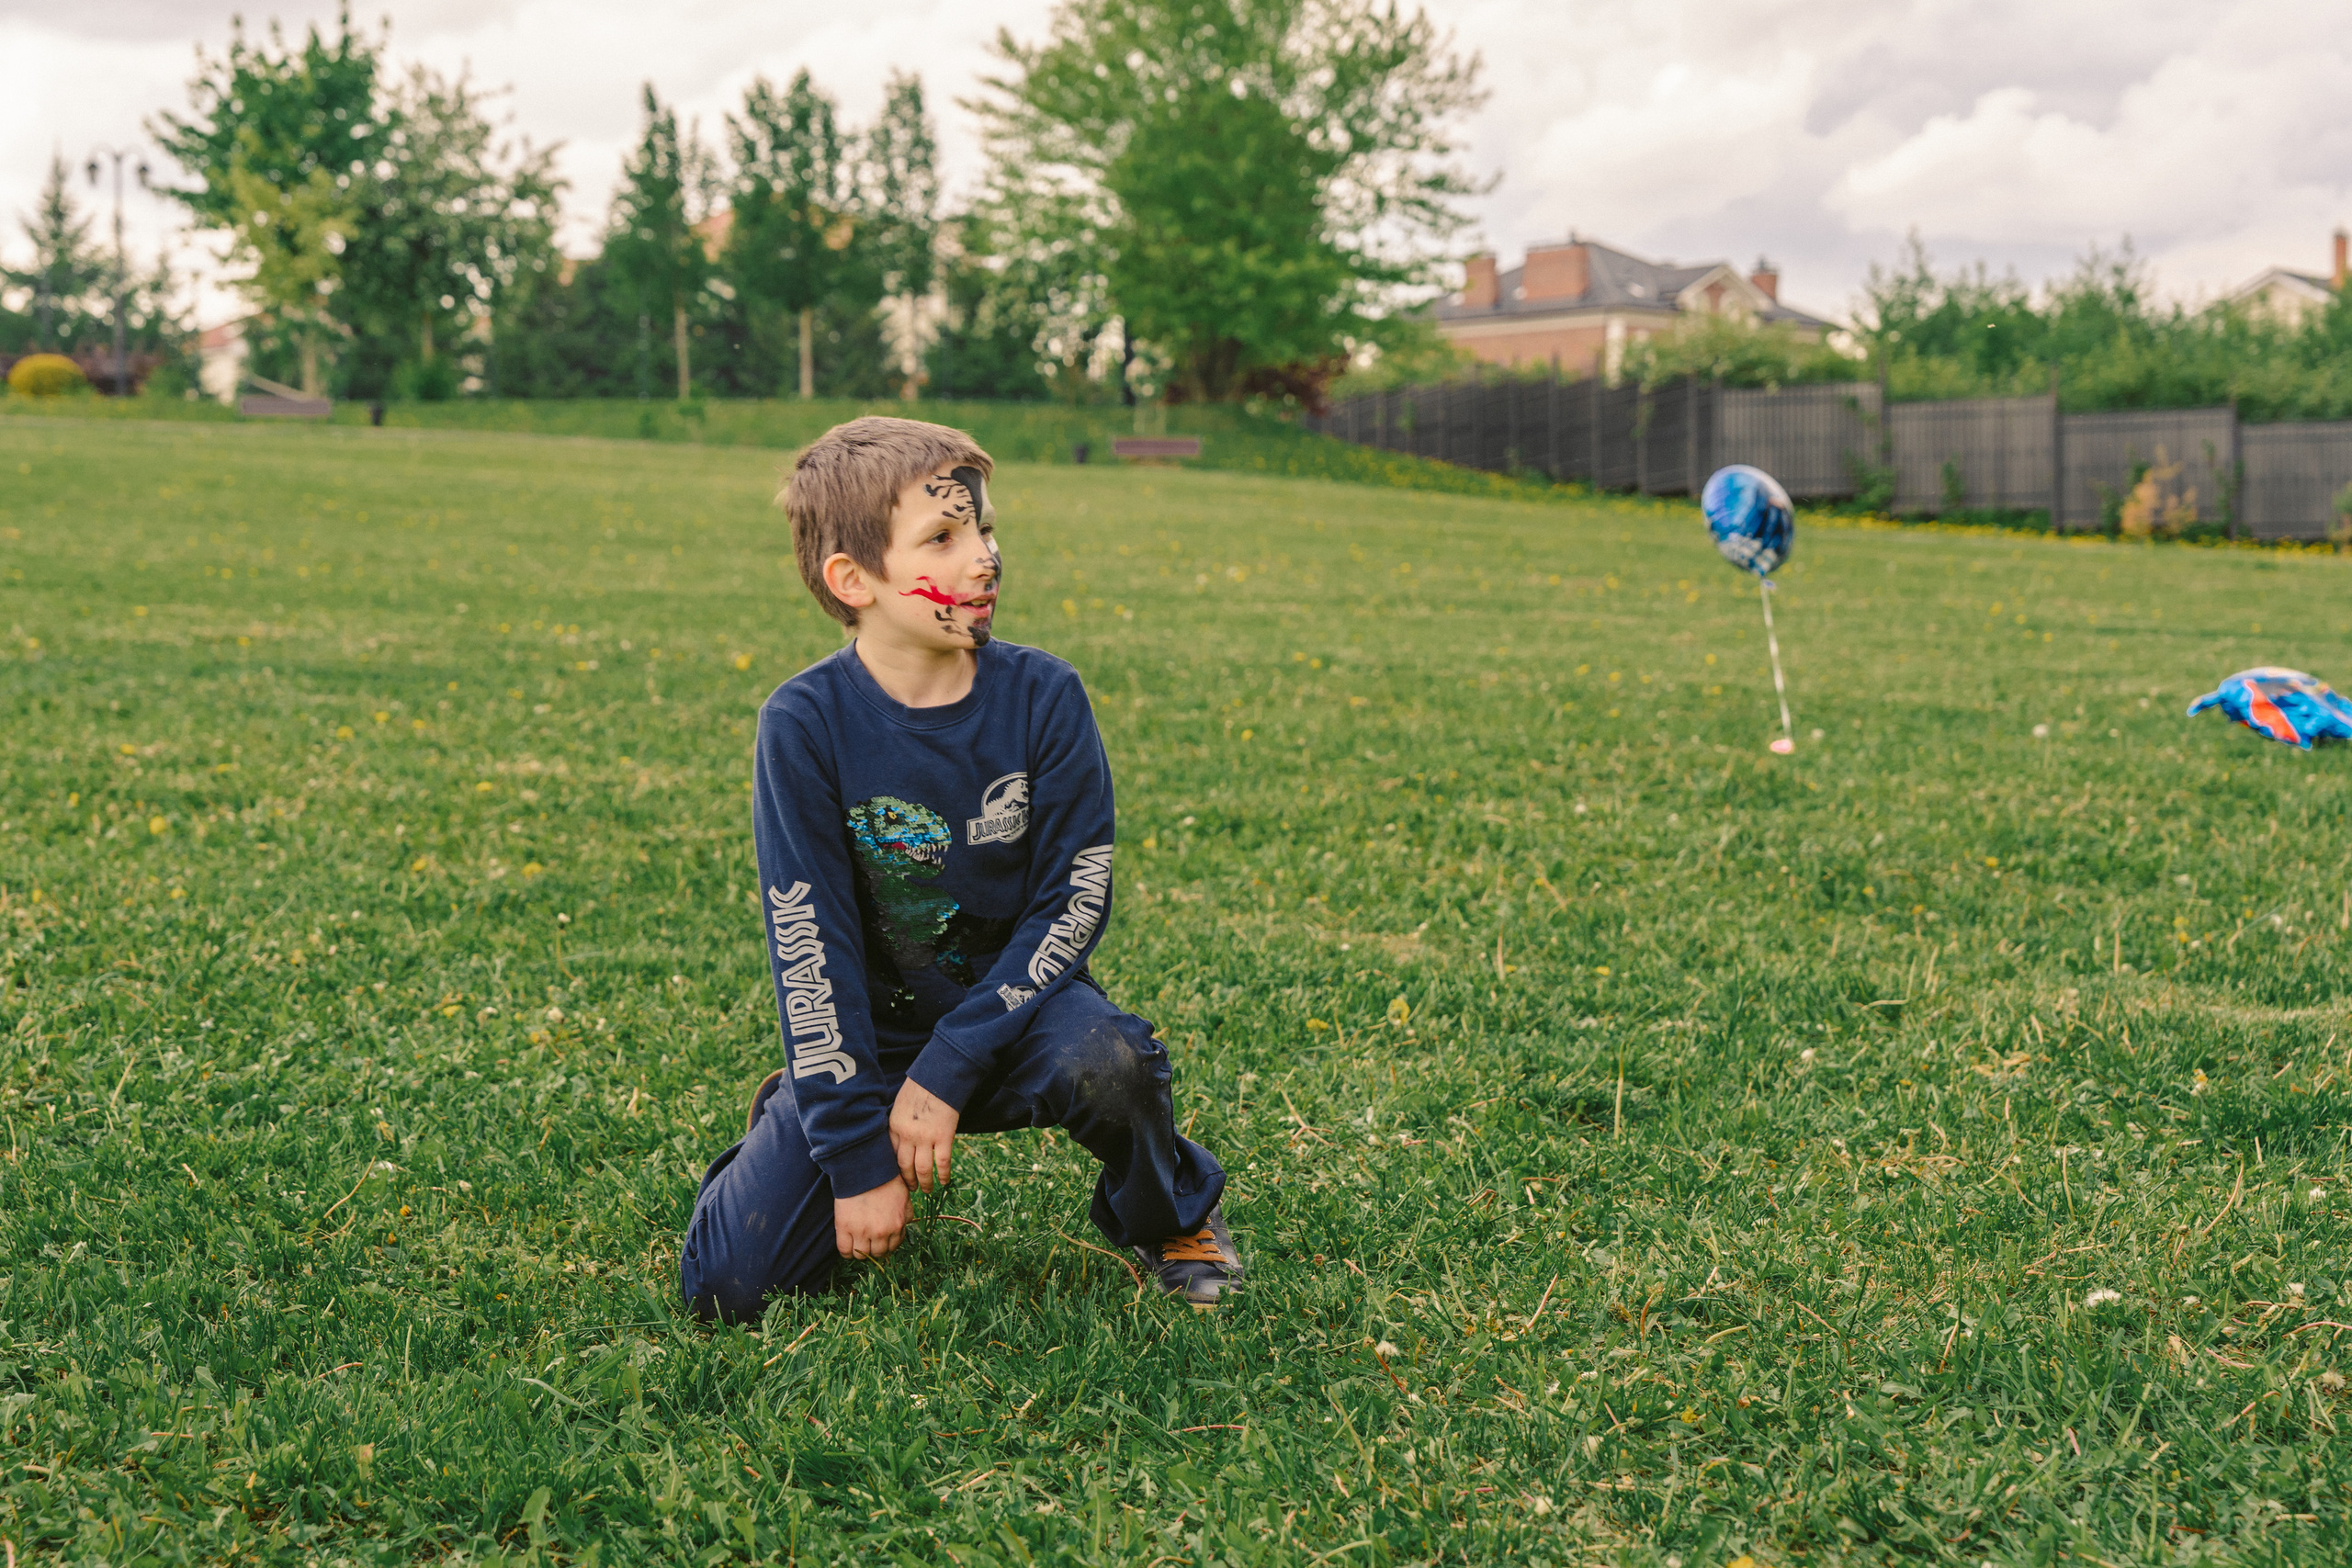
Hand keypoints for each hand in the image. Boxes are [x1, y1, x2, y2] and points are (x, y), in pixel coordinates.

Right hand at [834, 1177, 910, 1260]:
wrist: (864, 1167)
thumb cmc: (885, 1179)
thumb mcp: (904, 1196)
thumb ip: (906, 1213)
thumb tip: (905, 1224)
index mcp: (896, 1225)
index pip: (892, 1247)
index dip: (886, 1244)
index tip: (880, 1240)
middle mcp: (881, 1232)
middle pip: (878, 1253)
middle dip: (874, 1248)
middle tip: (868, 1240)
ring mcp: (862, 1232)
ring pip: (862, 1254)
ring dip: (860, 1251)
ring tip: (857, 1242)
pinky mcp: (844, 1228)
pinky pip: (845, 1251)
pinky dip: (846, 1252)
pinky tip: (848, 1246)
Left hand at [890, 1076, 959, 1192]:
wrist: (939, 1076)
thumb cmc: (920, 1087)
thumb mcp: (900, 1105)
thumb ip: (898, 1123)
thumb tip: (899, 1140)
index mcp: (894, 1126)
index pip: (890, 1156)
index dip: (894, 1170)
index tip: (897, 1178)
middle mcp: (907, 1135)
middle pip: (904, 1166)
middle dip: (908, 1181)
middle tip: (911, 1189)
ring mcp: (925, 1137)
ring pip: (922, 1169)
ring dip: (925, 1183)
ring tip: (927, 1190)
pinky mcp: (943, 1137)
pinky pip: (942, 1163)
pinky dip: (943, 1175)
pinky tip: (945, 1182)